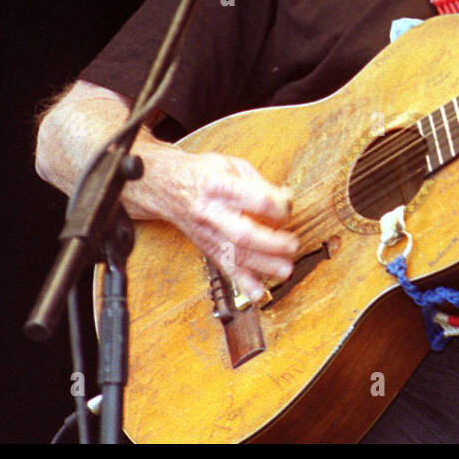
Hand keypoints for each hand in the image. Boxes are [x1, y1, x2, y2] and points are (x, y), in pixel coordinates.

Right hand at [140, 147, 299, 301]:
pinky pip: (225, 268)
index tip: (287, 206)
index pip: (255, 199)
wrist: (166, 186)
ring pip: (235, 255)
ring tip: (285, 270)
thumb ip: (259, 183)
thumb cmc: (203, 173)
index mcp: (220, 186)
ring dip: (263, 266)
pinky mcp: (207, 248)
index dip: (277, 206)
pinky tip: (258, 293)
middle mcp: (211, 213)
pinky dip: (243, 283)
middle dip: (271, 244)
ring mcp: (207, 233)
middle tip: (292, 245)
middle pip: (243, 234)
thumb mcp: (232, 164)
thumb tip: (285, 201)